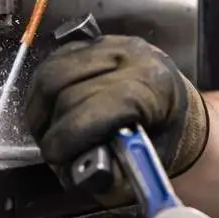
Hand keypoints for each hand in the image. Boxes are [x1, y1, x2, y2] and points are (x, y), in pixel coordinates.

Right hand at [24, 35, 208, 195]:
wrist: (178, 109)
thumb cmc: (165, 139)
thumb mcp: (148, 166)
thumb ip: (116, 176)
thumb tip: (82, 171)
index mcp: (154, 85)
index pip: (97, 105)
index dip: (69, 136)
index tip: (57, 157)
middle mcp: (132, 55)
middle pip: (67, 90)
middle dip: (54, 128)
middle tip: (54, 151)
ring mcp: (110, 44)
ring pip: (51, 74)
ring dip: (40, 109)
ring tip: (49, 133)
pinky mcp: (91, 42)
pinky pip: (51, 64)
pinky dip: (43, 93)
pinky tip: (51, 113)